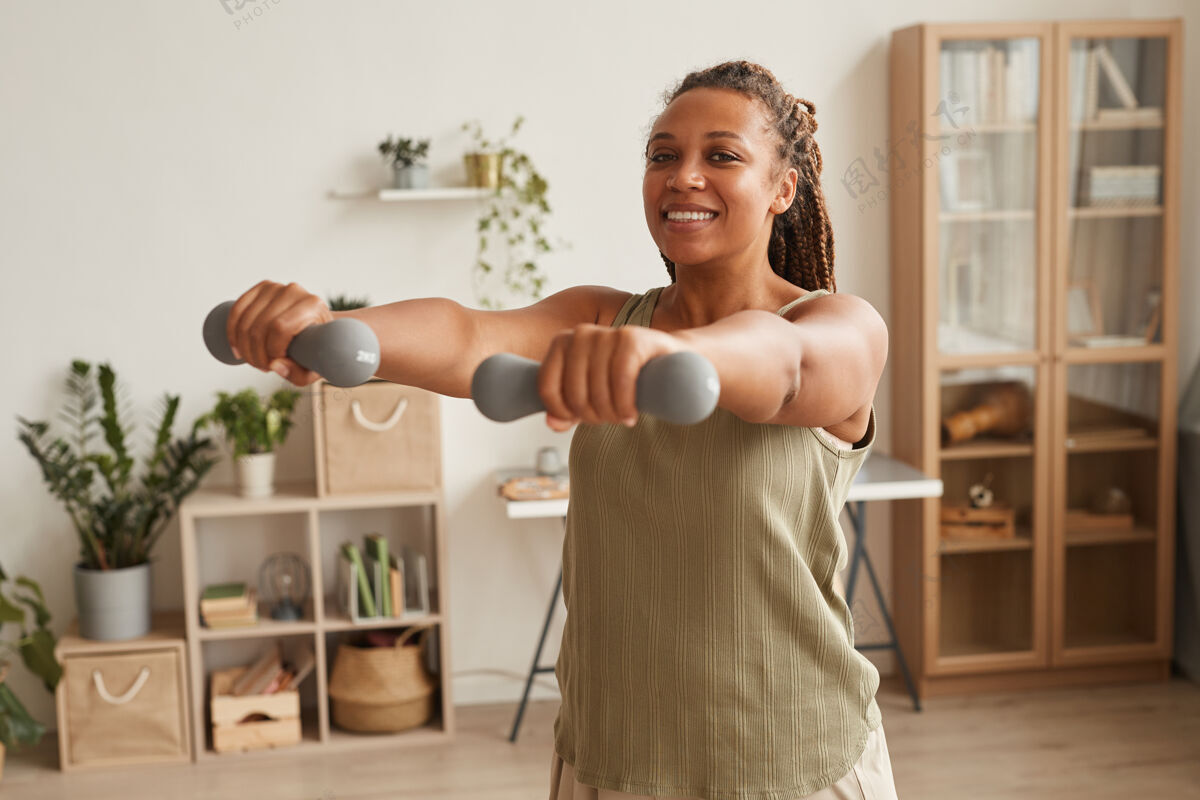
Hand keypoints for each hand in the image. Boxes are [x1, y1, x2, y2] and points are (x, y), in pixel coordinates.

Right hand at [225, 280, 332, 385]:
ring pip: (246, 321)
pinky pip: (237, 310)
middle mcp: (294, 291)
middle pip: (260, 326)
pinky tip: (237, 349)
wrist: (317, 328)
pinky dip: (232, 332)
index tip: (275, 364)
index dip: (271, 351)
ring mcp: (276, 288)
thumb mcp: (314, 369)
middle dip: (255, 354)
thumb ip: (298, 373)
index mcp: (313, 306)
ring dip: (243, 347)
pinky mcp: (261, 288)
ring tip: (254, 361)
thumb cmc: (316, 349)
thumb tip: (274, 365)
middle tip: (263, 367)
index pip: (280, 328)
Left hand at [537, 324, 682, 430]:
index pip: (546, 386)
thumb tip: (553, 422)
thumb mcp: (590, 396)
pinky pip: (620, 379)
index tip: (579, 420)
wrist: (670, 359)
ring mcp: (606, 333)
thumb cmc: (624, 378)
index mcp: (561, 343)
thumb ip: (567, 411)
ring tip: (622, 418)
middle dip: (592, 416)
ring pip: (597, 389)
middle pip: (573, 393)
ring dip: (610, 414)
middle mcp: (580, 334)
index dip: (562, 412)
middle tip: (609, 420)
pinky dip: (624, 404)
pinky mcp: (632, 338)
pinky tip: (631, 414)